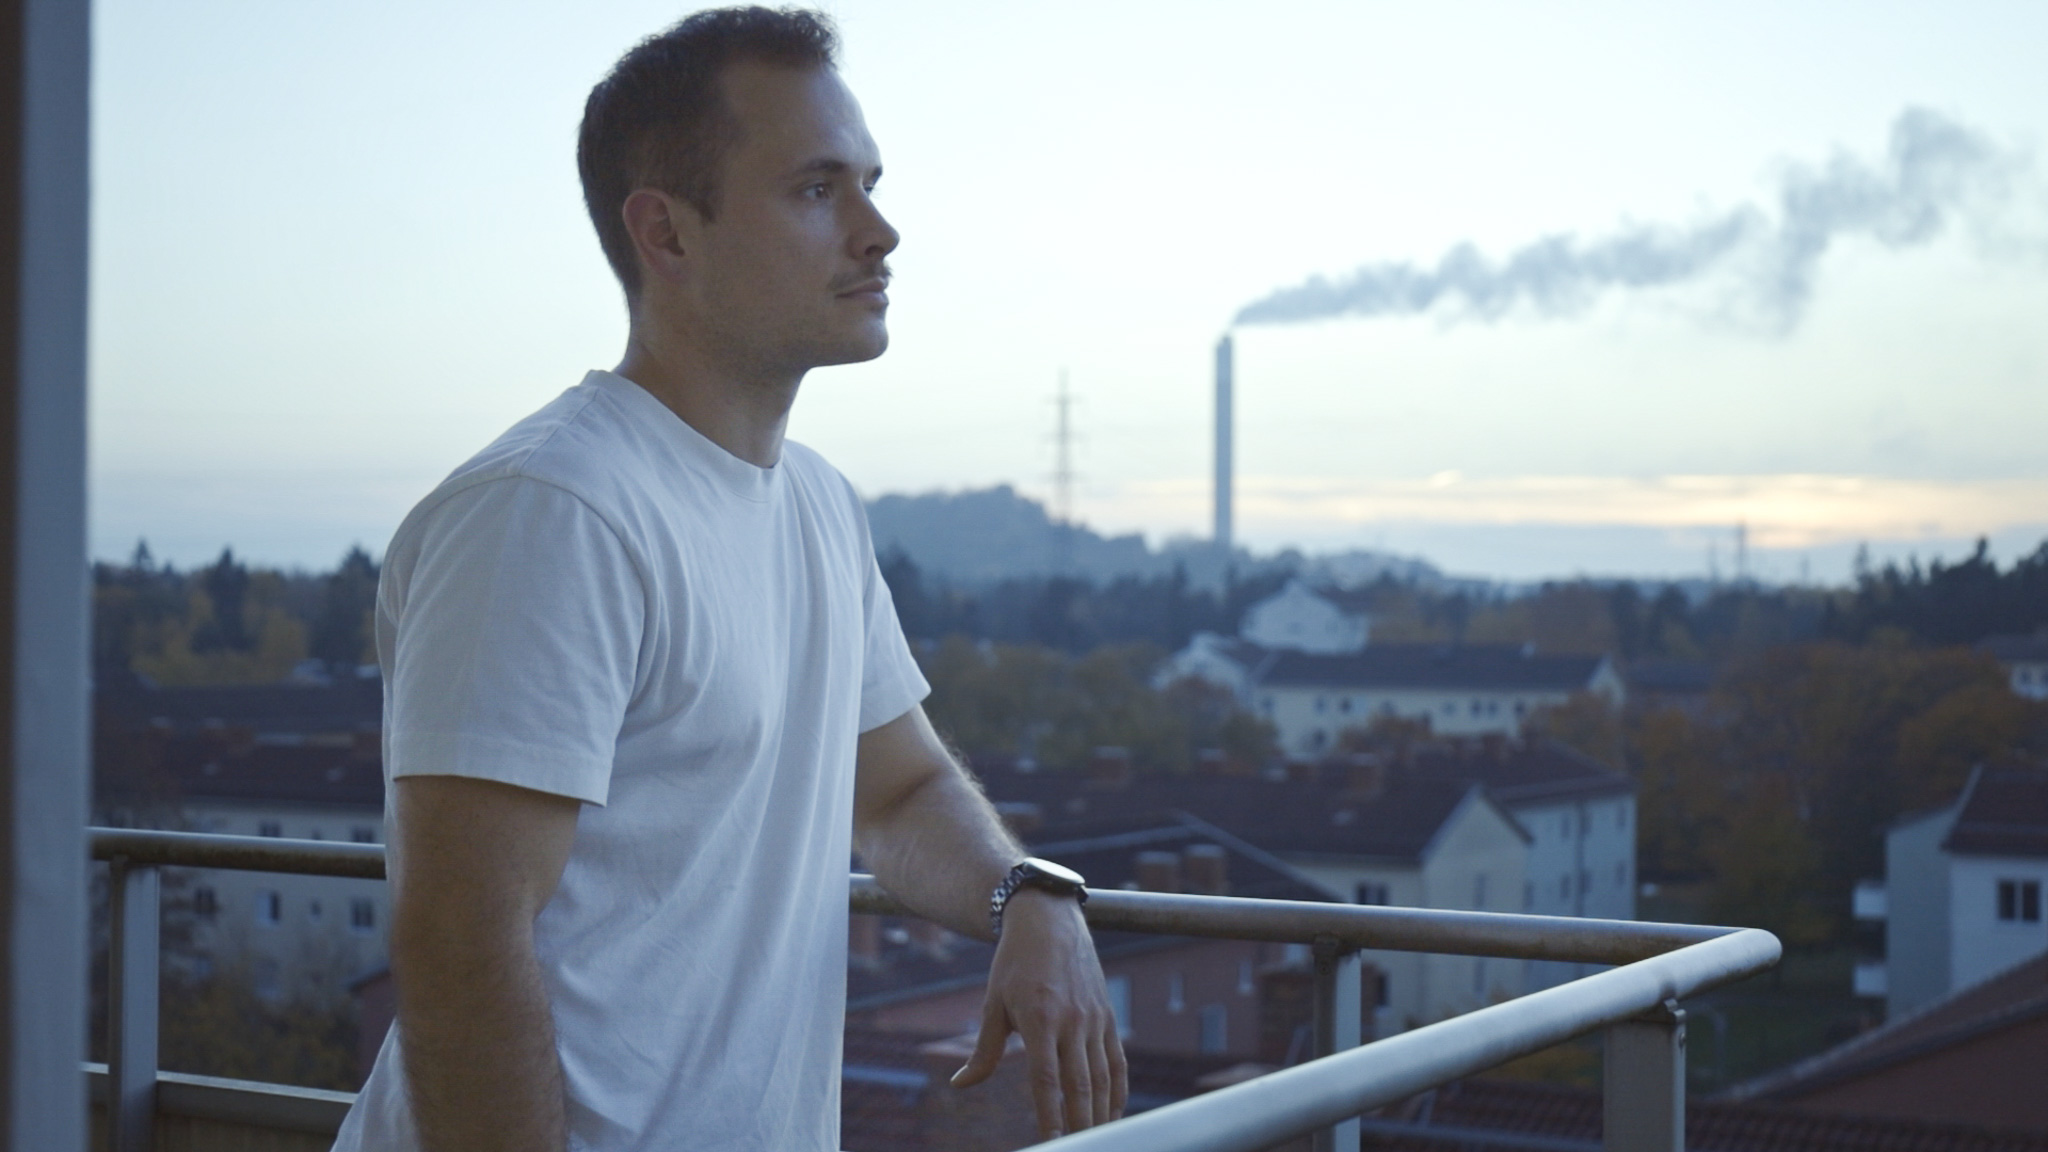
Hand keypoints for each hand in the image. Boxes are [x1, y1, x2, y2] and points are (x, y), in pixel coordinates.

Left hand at [950, 890, 1128, 1138]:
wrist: (1050, 920)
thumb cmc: (1014, 963)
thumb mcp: (993, 1003)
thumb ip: (984, 1050)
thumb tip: (962, 1084)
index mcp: (1040, 1019)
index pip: (1046, 1079)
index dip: (1049, 1115)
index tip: (1051, 1143)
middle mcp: (1072, 1021)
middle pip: (1080, 1085)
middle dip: (1079, 1124)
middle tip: (1078, 1147)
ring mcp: (1094, 1020)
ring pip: (1103, 1078)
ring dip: (1100, 1115)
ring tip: (1095, 1140)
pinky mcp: (1107, 1017)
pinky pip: (1117, 1061)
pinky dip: (1117, 1091)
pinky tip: (1111, 1114)